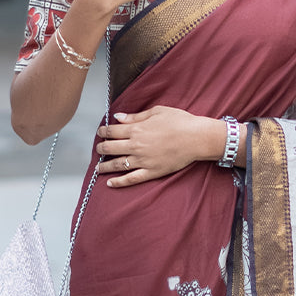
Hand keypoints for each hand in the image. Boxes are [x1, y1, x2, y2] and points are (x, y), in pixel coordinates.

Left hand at [97, 106, 225, 187]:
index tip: (100, 132)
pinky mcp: (151, 172)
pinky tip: (110, 183)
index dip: (103, 132)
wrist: (197, 138)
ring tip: (98, 168)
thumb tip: (118, 117)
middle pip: (110, 148)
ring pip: (117, 165)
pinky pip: (131, 179)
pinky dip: (119, 182)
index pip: (112, 131)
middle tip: (99, 149)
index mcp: (137, 129)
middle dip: (101, 148)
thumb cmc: (180, 122)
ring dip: (105, 167)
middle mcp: (136, 145)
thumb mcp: (157, 112)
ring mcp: (143, 160)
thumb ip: (135, 116)